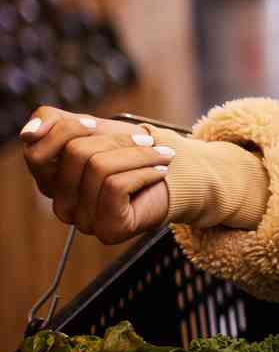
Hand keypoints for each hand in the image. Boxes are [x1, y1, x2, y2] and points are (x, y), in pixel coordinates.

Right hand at [17, 108, 173, 243]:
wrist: (177, 177)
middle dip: (117, 140)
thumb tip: (28, 132)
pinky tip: (159, 171)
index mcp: (51, 181)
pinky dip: (144, 172)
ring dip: (140, 155)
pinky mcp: (108, 229)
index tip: (94, 123)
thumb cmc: (131, 152)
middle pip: (75, 154)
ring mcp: (83, 220)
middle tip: (147, 141)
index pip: (36, 152)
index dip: (65, 130)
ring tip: (161, 155)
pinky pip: (116, 187)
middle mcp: (62, 204)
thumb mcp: (93, 129)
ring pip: (99, 168)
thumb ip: (55, 122)